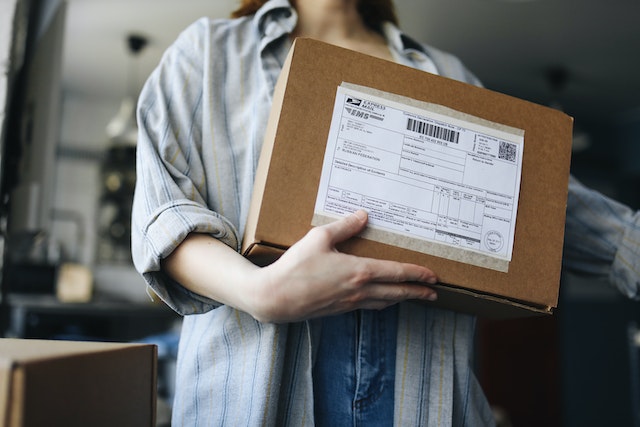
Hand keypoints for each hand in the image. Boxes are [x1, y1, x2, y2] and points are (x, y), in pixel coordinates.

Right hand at [246, 210, 437, 322]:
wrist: (276, 297)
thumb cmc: (296, 267)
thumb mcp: (319, 238)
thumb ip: (344, 227)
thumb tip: (363, 215)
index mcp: (359, 272)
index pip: (397, 273)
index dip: (417, 274)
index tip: (432, 277)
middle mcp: (359, 290)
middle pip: (397, 293)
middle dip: (417, 292)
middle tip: (433, 293)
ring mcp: (350, 303)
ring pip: (384, 302)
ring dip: (401, 299)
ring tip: (412, 296)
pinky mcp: (339, 310)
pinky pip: (369, 306)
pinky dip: (382, 302)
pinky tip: (381, 299)